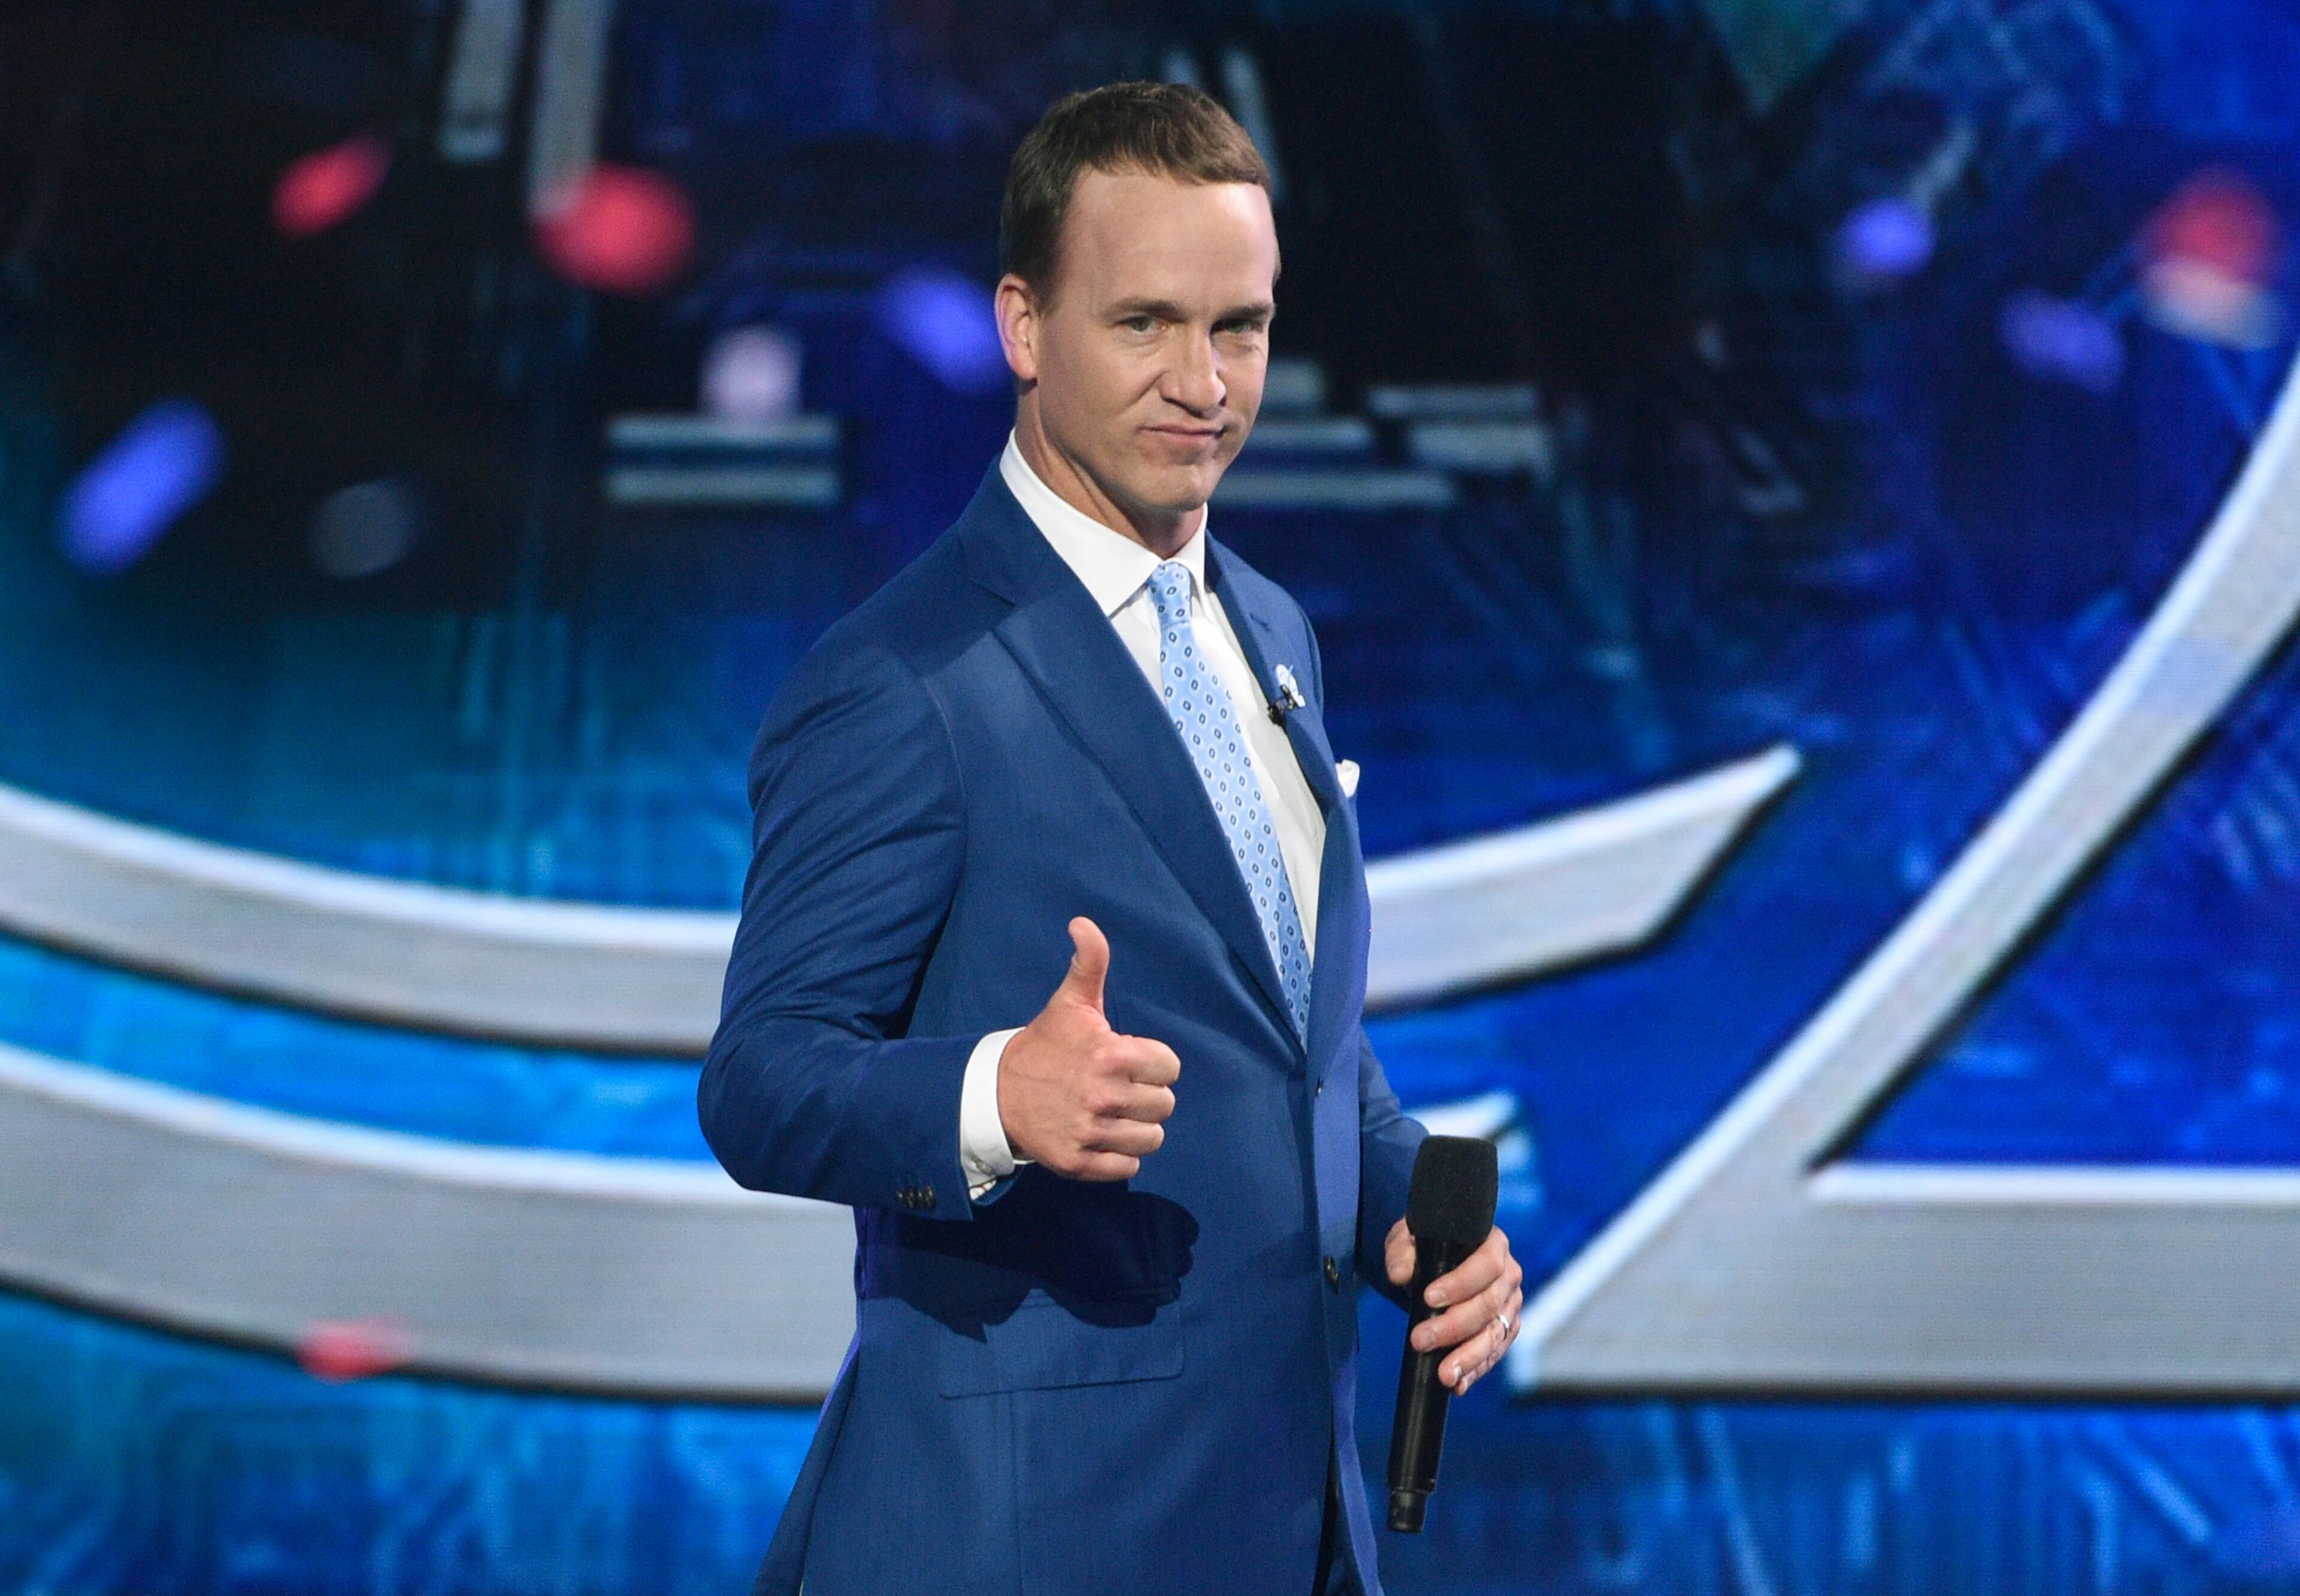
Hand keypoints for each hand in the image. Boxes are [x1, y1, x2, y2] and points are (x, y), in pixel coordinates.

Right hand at [997, 918, 1180, 1180]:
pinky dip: (1120, 1157)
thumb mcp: (1069, 1002)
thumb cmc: (1045, 1045)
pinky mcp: (1078, 1163)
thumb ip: (1089, 962)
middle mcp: (1103, 1096)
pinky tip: (1102, 1137)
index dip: (1153, 1064)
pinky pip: (1127, 1167)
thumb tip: (1082, 922)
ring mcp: (1090, 1132)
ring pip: (1151, 1139)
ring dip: (1137, 1128)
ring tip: (1113, 1114)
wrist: (996, 1092)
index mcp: (1111, 1055)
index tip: (1127, 1061)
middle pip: (1164, 1105)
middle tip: (1118, 1088)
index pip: (1170, 1068)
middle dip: (1145, 1096)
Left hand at [1385, 1216, 1522, 1394]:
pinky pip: (1494, 1353)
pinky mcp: (1506, 1328)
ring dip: (1469, 1357)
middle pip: (1489, 1304)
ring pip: (1495, 1334)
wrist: (1439, 1258)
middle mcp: (1509, 1274)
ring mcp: (1510, 1304)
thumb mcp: (1409, 1237)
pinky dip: (1475, 1370)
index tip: (1428, 1299)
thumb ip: (1402, 1251)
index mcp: (1492, 1243)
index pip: (1486, 1264)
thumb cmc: (1426, 1245)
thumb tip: (1399, 1275)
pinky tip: (1457, 1384)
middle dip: (1454, 1327)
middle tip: (1420, 1340)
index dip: (1460, 1284)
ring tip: (1444, 1375)